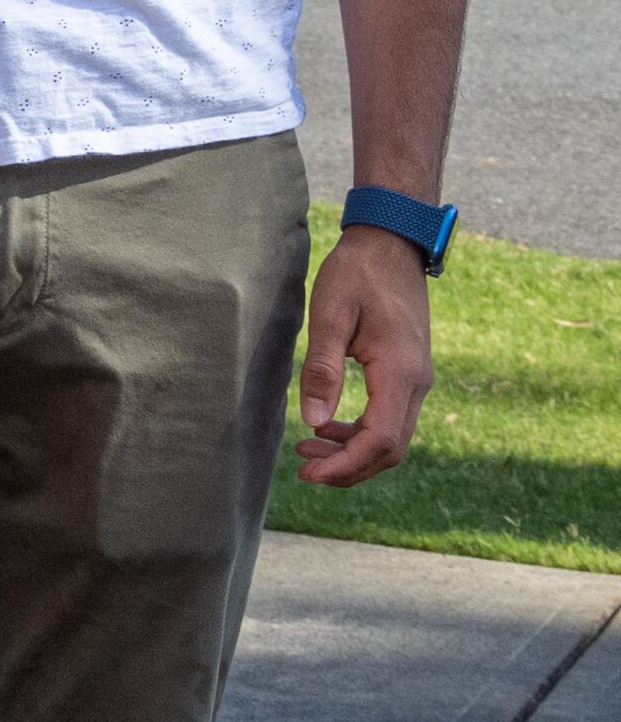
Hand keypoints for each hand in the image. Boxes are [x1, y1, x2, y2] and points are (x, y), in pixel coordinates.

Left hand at [293, 225, 434, 484]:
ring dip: (353, 452)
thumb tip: (314, 422)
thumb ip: (323, 369)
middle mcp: (417, 382)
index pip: (381, 440)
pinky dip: (361, 433)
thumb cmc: (356, 274)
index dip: (346, 465)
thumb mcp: (330, 315)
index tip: (310, 476)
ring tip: (308, 453)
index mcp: (400, 372)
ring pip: (393, 437)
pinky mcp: (408, 373)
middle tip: (304, 473)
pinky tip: (328, 428)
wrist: (391, 245)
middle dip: (349, 468)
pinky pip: (391, 418)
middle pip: (391, 448)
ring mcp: (416, 379)